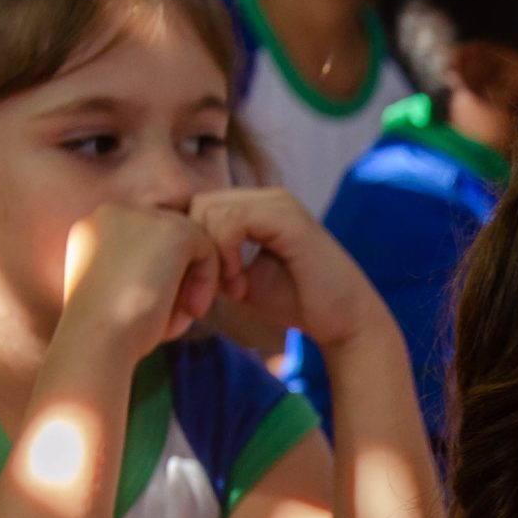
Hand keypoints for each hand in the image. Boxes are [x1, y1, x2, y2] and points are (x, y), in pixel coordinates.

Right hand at [60, 204, 219, 353]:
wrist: (97, 340)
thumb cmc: (110, 334)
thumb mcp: (122, 294)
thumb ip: (146, 271)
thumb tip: (186, 266)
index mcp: (94, 229)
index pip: (144, 240)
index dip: (160, 273)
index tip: (160, 308)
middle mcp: (112, 213)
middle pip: (167, 236)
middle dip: (179, 273)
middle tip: (180, 312)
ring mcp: (141, 215)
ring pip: (188, 241)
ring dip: (193, 278)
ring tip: (184, 313)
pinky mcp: (171, 228)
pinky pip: (206, 248)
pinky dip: (206, 281)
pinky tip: (192, 309)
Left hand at [188, 188, 383, 350]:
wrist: (343, 320)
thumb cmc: (297, 302)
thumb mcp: (240, 279)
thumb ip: (213, 260)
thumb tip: (175, 255)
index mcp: (256, 207)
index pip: (199, 207)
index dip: (193, 246)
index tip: (205, 288)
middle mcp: (267, 196)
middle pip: (199, 203)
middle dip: (197, 248)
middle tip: (214, 289)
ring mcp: (278, 202)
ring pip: (210, 208)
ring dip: (211, 253)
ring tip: (231, 287)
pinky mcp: (287, 216)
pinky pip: (232, 219)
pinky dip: (226, 252)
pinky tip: (240, 282)